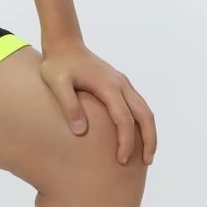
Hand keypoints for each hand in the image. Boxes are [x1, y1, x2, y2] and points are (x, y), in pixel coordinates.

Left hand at [39, 35, 156, 163]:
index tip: (120, 160)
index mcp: (108, 86)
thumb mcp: (57, 83)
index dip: (125, 141)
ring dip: (149, 132)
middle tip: (146, 162)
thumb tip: (80, 131)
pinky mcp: (120, 84)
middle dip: (149, 140)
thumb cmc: (58, 64)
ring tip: (146, 155)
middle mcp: (121, 84)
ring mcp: (122, 83)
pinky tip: (137, 136)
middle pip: (145, 115)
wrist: (65, 43)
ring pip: (145, 110)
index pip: (124, 119)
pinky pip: (138, 105)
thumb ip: (69, 105)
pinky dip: (143, 122)